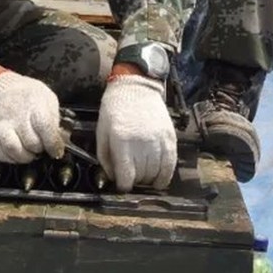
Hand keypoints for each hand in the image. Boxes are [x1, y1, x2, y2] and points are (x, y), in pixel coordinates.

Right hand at [0, 70, 63, 163]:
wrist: (1, 86)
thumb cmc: (27, 94)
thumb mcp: (48, 99)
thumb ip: (55, 119)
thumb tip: (62, 139)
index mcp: (34, 104)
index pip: (45, 128)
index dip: (53, 144)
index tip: (57, 151)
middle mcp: (15, 115)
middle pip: (32, 142)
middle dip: (41, 149)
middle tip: (42, 146)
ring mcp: (0, 125)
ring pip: (14, 150)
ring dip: (25, 156)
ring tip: (30, 151)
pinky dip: (8, 158)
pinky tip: (15, 152)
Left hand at [97, 74, 176, 191]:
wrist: (135, 86)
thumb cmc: (115, 109)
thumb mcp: (102, 131)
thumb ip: (105, 158)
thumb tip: (113, 178)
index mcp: (122, 140)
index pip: (127, 176)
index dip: (124, 186)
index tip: (122, 186)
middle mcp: (142, 141)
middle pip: (142, 176)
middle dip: (135, 181)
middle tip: (131, 177)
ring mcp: (158, 139)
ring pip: (156, 173)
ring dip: (149, 179)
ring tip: (144, 176)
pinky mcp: (170, 137)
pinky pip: (171, 164)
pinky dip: (166, 175)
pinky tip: (160, 179)